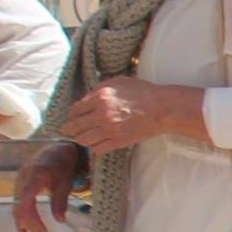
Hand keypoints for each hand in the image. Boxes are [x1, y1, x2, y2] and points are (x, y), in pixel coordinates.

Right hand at [11, 144, 85, 231]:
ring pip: (17, 205)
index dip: (31, 217)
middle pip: (21, 205)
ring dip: (23, 222)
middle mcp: (23, 178)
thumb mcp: (65, 182)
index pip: (26, 199)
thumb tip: (60, 220)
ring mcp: (19, 181)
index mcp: (35, 175)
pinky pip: (18, 201)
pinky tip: (24, 227)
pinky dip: (21, 214)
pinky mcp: (19, 184)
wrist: (55, 151)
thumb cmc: (62, 166)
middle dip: (30, 224)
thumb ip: (61, 200)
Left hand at [54, 77, 182, 151]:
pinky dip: (94, 147)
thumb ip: (98, 89)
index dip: (71, 114)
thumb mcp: (117, 82)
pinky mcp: (118, 141)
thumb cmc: (142, 92)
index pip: (75, 109)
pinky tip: (97, 142)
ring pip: (83, 140)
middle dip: (69, 128)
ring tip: (82, 136)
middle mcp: (102, 114)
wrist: (162, 109)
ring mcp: (110, 129)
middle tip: (69, 129)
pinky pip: (98, 149)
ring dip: (81, 138)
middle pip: (74, 126)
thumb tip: (85, 100)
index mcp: (101, 97)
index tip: (71, 117)